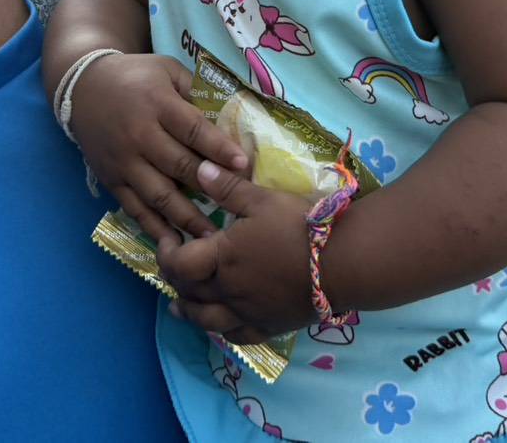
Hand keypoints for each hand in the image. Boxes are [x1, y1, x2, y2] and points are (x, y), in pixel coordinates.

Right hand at [71, 54, 248, 242]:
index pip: (192, 129)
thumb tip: (231, 115)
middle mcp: (139, 135)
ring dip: (187, 218)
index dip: (219, 148)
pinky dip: (155, 228)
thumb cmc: (136, 77)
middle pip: (179, 166)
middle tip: (238, 206)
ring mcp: (124, 162)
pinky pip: (136, 208)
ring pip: (159, 195)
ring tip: (213, 238)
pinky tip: (176, 244)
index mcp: (157, 103)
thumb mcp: (167, 70)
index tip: (243, 165)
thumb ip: (196, 91)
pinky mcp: (112, 180)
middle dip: (210, 187)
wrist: (84, 88)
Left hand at [158, 161, 315, 344]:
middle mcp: (228, 291)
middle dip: (174, 279)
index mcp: (222, 258)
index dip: (164, 253)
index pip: (178, 263)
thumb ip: (228, 188)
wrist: (342, 263)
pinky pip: (237, 337)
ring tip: (179, 306)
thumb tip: (198, 170)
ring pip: (207, 320)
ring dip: (189, 312)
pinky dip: (222, 332)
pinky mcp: (269, 327)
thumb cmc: (301, 227)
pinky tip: (220, 326)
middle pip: (189, 292)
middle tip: (172, 266)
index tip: (166, 240)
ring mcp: (248, 313)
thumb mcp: (263, 200)